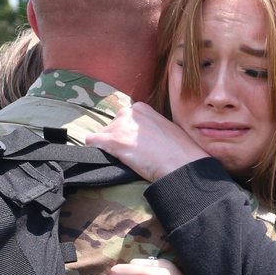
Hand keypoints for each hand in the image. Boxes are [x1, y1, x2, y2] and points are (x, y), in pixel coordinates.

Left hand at [85, 102, 209, 181]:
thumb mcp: (166, 131)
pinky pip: (91, 142)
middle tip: (131, 156)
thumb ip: (151, 129)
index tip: (136, 147)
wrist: (183, 165)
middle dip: (117, 141)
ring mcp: (121, 126)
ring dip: (109, 149)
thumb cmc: (181, 153)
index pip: (124, 120)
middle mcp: (130, 113)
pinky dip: (94, 151)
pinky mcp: (114, 141)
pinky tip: (107, 160)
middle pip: (112, 127)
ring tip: (126, 161)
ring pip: (102, 136)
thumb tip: (143, 141)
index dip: (128, 136)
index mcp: (142, 109)